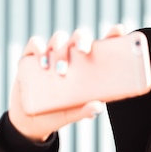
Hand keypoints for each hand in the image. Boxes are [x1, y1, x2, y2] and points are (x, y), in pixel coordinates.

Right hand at [8, 25, 126, 141]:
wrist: (31, 121)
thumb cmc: (58, 113)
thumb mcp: (72, 113)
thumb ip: (84, 110)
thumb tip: (98, 107)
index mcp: (85, 65)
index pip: (101, 46)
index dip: (111, 35)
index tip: (119, 30)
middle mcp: (70, 55)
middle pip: (78, 37)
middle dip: (81, 39)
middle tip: (82, 51)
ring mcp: (50, 55)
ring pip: (58, 39)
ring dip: (60, 50)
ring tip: (60, 71)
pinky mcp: (31, 57)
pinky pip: (35, 44)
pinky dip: (39, 48)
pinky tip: (42, 61)